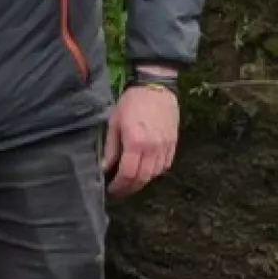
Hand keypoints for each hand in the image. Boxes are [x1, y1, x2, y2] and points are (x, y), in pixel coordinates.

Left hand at [103, 84, 179, 198]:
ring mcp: (166, 146)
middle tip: (119, 191)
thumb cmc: (131, 103)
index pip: (128, 174)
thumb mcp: (114, 123)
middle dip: (130, 188)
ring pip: (155, 174)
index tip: (111, 190)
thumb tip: (103, 168)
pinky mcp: (174, 143)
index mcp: (136, 142)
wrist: (156, 87)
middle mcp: (154, 148)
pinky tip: (145, 172)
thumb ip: (111, 148)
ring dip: (142, 182)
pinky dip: (154, 172)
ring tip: (130, 183)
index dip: (119, 186)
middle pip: (143, 178)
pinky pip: (165, 165)